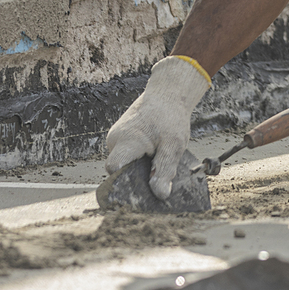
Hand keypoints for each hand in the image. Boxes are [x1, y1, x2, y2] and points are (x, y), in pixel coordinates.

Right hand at [104, 55, 210, 199]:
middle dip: (136, 176)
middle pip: (119, 170)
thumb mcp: (174, 146)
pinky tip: (151, 153)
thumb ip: (165, 170)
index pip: (114, 169)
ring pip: (122, 163)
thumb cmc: (170, 117)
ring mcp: (115, 138)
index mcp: (126, 141)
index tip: (141, 190)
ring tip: (155, 157)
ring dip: (138, 166)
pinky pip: (124, 155)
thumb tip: (160, 195)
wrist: (167, 94)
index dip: (125, 183)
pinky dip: (137, 158)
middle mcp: (114, 140)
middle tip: (156, 171)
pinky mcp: (119, 138)